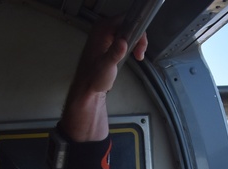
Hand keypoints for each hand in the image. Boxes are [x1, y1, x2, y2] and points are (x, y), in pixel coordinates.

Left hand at [60, 16, 147, 141]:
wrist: (87, 88)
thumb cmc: (93, 79)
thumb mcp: (106, 66)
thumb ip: (115, 53)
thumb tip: (123, 42)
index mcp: (101, 30)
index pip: (125, 20)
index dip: (137, 32)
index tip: (140, 47)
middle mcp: (102, 29)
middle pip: (128, 24)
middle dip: (138, 38)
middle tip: (139, 54)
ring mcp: (105, 35)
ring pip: (127, 31)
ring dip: (135, 42)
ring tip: (137, 55)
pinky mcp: (108, 42)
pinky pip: (124, 37)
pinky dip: (131, 45)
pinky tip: (131, 55)